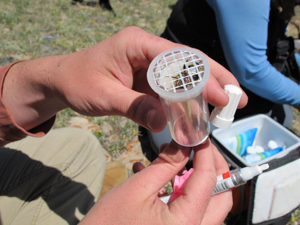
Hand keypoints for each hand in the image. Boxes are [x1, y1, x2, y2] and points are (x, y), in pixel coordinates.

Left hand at [3, 26, 246, 131]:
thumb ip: (135, 107)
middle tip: (236, 98)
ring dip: (202, 91)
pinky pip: (170, 87)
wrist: (62, 81)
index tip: (222, 96)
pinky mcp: (146, 77)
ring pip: (182, 75)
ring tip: (225, 105)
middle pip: (187, 63)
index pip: (177, 58)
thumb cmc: (77, 83)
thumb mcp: (103, 96)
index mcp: (136, 44)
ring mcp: (147, 63)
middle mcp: (146, 49)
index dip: (202, 77)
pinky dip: (185, 99)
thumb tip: (165, 122)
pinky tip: (198, 110)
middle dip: (213, 79)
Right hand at [79, 140, 232, 224]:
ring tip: (178, 162)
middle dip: (214, 169)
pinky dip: (185, 194)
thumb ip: (165, 165)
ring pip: (211, 206)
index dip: (206, 153)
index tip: (200, 137)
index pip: (208, 180)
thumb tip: (183, 144)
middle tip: (200, 149)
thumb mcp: (137, 189)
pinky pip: (194, 213)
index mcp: (186, 223)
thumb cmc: (109, 224)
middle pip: (221, 197)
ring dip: (199, 180)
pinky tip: (163, 181)